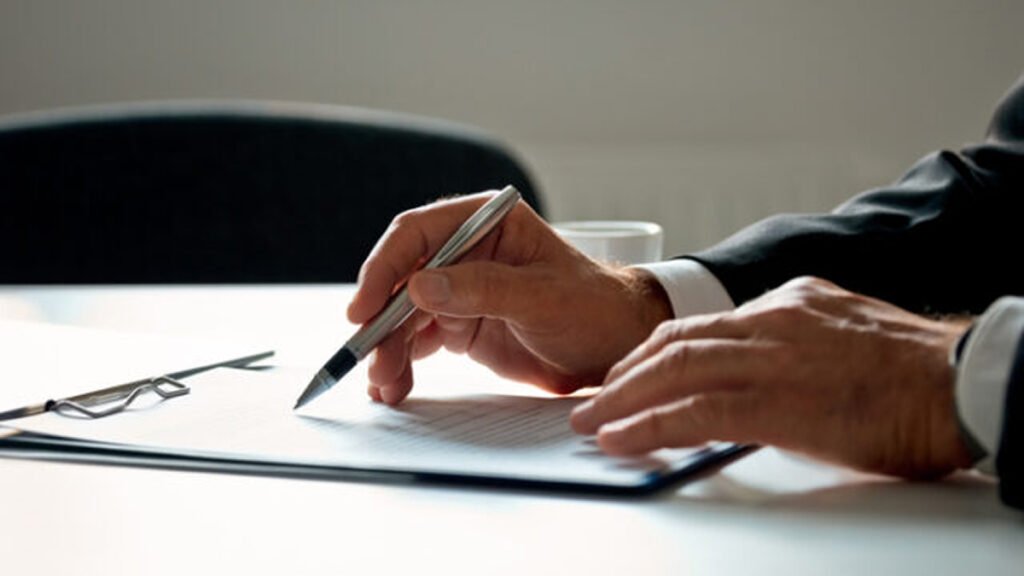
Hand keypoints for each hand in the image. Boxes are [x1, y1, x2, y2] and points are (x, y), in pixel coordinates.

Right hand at [347, 191, 672, 404]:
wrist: (617, 347)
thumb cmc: (594, 306)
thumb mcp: (543, 298)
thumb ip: (484, 289)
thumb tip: (420, 287)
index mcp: (484, 224)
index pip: (417, 235)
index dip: (384, 269)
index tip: (365, 308)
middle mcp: (463, 253)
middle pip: (402, 281)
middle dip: (383, 322)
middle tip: (374, 359)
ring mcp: (459, 291)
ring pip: (404, 317)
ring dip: (390, 350)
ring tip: (386, 385)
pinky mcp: (460, 327)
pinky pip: (419, 343)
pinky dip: (403, 365)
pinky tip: (394, 386)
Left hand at [570, 276, 974, 478]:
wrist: (967, 382)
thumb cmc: (914, 371)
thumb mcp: (845, 333)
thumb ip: (795, 339)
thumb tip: (763, 364)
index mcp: (788, 302)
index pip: (701, 325)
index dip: (654, 353)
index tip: (629, 374)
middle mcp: (772, 321)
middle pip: (676, 342)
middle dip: (626, 373)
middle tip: (593, 397)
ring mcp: (774, 358)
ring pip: (675, 371)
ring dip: (623, 399)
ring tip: (591, 420)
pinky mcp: (780, 402)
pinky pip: (696, 413)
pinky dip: (650, 426)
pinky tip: (621, 440)